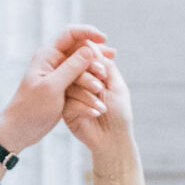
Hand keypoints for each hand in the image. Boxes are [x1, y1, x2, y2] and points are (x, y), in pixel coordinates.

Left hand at [0, 25, 112, 159]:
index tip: (104, 38)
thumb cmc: (31, 108)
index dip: (88, 32)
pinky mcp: (62, 88)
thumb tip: (89, 50)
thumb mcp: (53, 87)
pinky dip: (91, 84)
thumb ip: (72, 67)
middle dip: (96, 54)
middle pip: (79, 49)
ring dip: (95, 71)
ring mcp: (58, 75)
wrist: (20, 129)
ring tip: (107, 78)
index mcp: (47, 55)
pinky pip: (80, 81)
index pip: (70, 34)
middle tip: (112, 58)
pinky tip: (101, 90)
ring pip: (82, 66)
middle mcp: (53, 61)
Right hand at [63, 47, 135, 162]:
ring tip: (102, 106)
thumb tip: (90, 45)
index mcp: (93, 74)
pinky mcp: (66, 110)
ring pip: (71, 84)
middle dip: (89, 77)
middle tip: (101, 88)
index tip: (103, 73)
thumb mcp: (116, 84)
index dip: (91, 60)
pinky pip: (68, 101)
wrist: (112, 139)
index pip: (86, 58)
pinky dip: (84, 107)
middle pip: (76, 68)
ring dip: (88, 94)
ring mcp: (72, 96)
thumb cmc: (119, 113)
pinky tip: (96, 114)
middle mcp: (81, 82)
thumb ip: (105, 65)